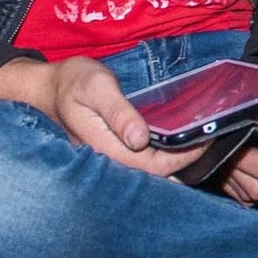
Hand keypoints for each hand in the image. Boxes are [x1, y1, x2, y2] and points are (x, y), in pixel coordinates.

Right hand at [0, 56, 205, 179]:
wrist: (47, 86)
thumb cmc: (71, 82)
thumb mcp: (96, 88)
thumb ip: (118, 112)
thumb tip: (140, 139)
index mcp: (106, 149)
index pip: (154, 167)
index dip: (183, 158)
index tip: (204, 139)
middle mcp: (110, 160)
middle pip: (156, 175)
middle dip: (185, 161)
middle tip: (210, 137)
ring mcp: (112, 156)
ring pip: (151, 169)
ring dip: (177, 158)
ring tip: (201, 138)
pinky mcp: (116, 149)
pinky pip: (145, 159)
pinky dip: (165, 152)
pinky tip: (180, 140)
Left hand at [218, 38, 257, 204]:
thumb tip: (240, 126)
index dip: (243, 160)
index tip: (227, 142)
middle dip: (233, 170)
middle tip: (220, 148)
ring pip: (250, 197)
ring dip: (230, 177)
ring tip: (224, 152)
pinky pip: (248, 197)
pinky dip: (234, 182)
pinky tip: (228, 161)